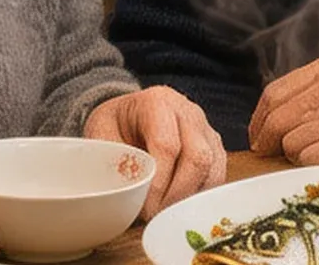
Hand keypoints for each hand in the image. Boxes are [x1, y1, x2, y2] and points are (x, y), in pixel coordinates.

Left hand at [85, 86, 227, 219]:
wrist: (128, 114)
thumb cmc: (115, 125)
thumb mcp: (101, 135)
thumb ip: (113, 161)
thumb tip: (125, 194)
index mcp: (158, 102)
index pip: (167, 145)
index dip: (158, 182)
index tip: (145, 207)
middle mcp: (188, 112)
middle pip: (198, 157)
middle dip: (177, 195)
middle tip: (156, 215)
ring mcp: (205, 129)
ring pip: (213, 169)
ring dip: (189, 198)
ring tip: (164, 213)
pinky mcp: (214, 148)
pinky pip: (217, 177)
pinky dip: (199, 196)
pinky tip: (178, 205)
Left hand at [247, 51, 318, 163]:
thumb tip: (284, 115)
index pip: (275, 92)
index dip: (260, 118)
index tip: (259, 135)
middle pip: (276, 118)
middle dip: (268, 140)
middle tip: (270, 154)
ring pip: (290, 141)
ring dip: (295, 154)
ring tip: (317, 154)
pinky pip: (308, 158)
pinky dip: (311, 164)